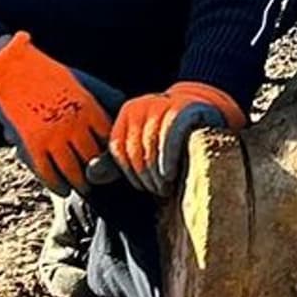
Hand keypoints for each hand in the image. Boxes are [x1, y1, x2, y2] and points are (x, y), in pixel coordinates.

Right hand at [0, 33, 110, 192]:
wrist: (11, 69)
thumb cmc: (50, 74)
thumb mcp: (83, 82)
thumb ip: (107, 96)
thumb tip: (124, 112)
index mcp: (89, 108)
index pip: (110, 140)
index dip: (113, 152)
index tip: (113, 157)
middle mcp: (74, 125)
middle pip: (94, 159)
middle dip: (100, 171)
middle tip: (102, 178)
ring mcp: (53, 138)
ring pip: (74, 172)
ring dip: (81, 183)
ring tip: (85, 187)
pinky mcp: (32, 147)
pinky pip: (49, 175)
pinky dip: (57, 186)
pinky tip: (63, 190)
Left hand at [109, 81, 241, 195]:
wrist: (205, 114)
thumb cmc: (170, 139)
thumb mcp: (141, 150)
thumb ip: (115, 163)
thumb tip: (90, 175)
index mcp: (127, 113)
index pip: (117, 149)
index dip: (128, 173)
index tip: (142, 187)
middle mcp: (142, 105)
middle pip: (133, 149)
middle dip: (143, 176)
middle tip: (156, 190)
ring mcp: (162, 106)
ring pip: (150, 146)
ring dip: (155, 173)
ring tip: (164, 187)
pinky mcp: (183, 111)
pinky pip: (169, 138)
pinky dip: (166, 159)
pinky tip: (168, 175)